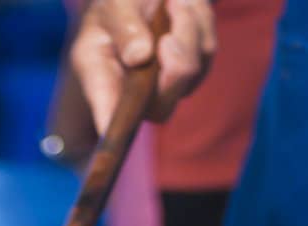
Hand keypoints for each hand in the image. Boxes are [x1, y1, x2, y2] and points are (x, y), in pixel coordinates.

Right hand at [69, 0, 215, 135]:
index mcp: (101, 80)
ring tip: (172, 1)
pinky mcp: (193, 69)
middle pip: (161, 108)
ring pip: (191, 74)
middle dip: (174, 69)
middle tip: (169, 33)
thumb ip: (123, 27)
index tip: (111, 130)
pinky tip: (183, 5)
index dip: (110, 130)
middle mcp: (133, 93)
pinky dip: (200, 24)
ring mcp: (165, 85)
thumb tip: (140, 56)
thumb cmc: (119, 2)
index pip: (106, 117)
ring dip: (188, 30)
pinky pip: (206, 52)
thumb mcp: (112, 4)